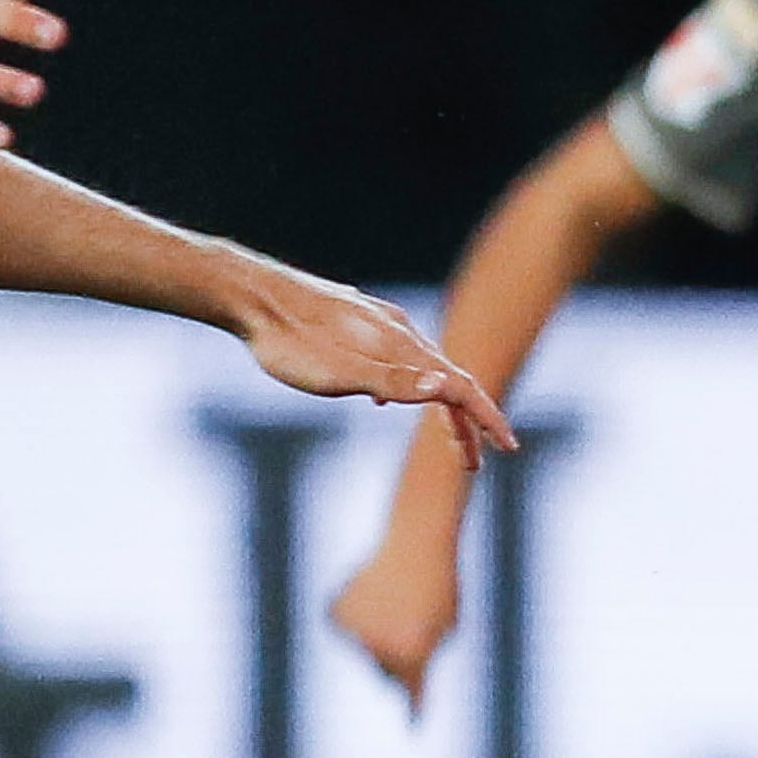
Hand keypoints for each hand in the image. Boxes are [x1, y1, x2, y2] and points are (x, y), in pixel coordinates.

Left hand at [234, 267, 514, 469]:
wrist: (250, 295)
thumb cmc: (290, 342)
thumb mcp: (340, 374)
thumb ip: (394, 383)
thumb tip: (448, 391)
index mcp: (400, 347)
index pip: (458, 386)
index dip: (485, 418)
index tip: (507, 447)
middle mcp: (397, 332)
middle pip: (445, 380)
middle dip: (464, 422)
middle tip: (473, 461)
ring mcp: (376, 324)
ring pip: (420, 367)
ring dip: (436, 404)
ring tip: (439, 432)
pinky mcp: (354, 321)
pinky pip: (395, 357)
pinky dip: (405, 385)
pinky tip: (381, 396)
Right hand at [328, 528, 464, 712]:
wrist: (416, 540)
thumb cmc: (438, 586)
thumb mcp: (446, 626)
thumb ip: (426, 655)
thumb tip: (399, 679)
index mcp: (413, 653)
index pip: (412, 690)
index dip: (415, 709)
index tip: (415, 725)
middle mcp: (379, 647)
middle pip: (383, 671)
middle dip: (394, 658)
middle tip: (409, 623)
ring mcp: (353, 632)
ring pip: (363, 648)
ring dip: (377, 632)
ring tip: (394, 598)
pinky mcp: (334, 616)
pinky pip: (346, 629)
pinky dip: (357, 617)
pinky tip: (373, 593)